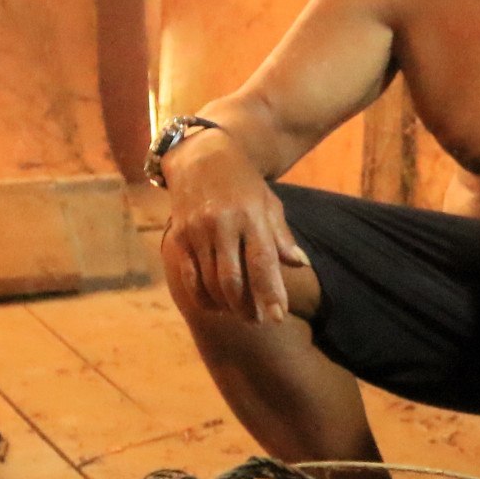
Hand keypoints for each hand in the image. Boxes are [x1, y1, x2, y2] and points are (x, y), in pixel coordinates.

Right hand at [159, 139, 306, 323]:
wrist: (201, 157)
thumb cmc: (243, 184)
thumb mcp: (268, 203)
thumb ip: (281, 236)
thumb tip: (300, 264)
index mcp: (250, 216)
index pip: (262, 262)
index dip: (270, 292)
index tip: (278, 316)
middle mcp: (222, 224)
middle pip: (233, 279)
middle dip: (247, 307)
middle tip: (259, 321)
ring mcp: (197, 231)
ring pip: (210, 282)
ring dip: (227, 306)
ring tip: (241, 315)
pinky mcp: (179, 236)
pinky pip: (189, 277)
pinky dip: (203, 297)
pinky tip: (216, 306)